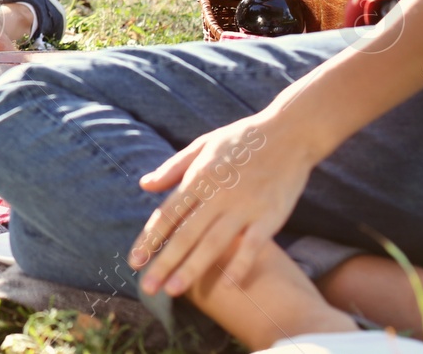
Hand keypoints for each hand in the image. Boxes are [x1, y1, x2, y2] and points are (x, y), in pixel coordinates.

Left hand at [128, 112, 313, 297]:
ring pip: (213, 243)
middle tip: (147, 288)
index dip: (150, 238)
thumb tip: (144, 185)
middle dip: (164, 262)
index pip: (168, 214)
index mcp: (198, 177)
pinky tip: (228, 285)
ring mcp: (244, 207)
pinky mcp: (270, 216)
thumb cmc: (241, 140)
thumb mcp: (202, 145)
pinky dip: (241, 264)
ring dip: (192, 268)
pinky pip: (253, 245)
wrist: (288, 133)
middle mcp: (217, 195)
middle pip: (185, 233)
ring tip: (173, 290)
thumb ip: (173, 168)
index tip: (134, 261)